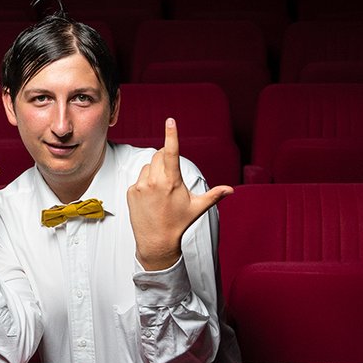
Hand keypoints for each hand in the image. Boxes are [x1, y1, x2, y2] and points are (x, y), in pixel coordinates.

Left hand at [127, 118, 231, 270]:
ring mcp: (140, 186)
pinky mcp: (131, 191)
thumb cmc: (178, 223)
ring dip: (155, 171)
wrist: (156, 242)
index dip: (171, 134)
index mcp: (172, 182)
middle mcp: (154, 181)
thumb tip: (231, 190)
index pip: (171, 152)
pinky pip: (139, 178)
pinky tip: (151, 198)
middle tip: (172, 176)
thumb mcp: (197, 207)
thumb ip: (214, 195)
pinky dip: (146, 183)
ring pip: (148, 166)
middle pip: (159, 155)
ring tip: (161, 191)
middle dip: (166, 158)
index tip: (170, 120)